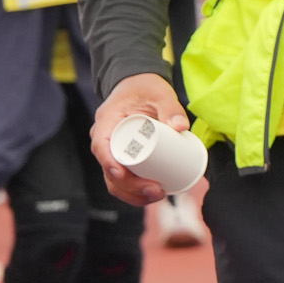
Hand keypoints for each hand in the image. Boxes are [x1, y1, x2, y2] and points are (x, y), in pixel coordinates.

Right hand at [91, 75, 193, 206]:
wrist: (138, 84)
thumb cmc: (146, 88)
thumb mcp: (160, 93)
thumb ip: (171, 107)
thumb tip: (182, 127)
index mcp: (106, 122)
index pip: (101, 148)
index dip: (110, 164)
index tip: (124, 175)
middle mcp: (104, 139)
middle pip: (109, 171)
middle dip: (129, 187)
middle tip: (156, 190)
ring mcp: (112, 151)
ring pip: (114, 180)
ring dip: (132, 194)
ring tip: (158, 195)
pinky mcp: (123, 157)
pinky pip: (122, 179)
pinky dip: (133, 191)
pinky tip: (150, 198)